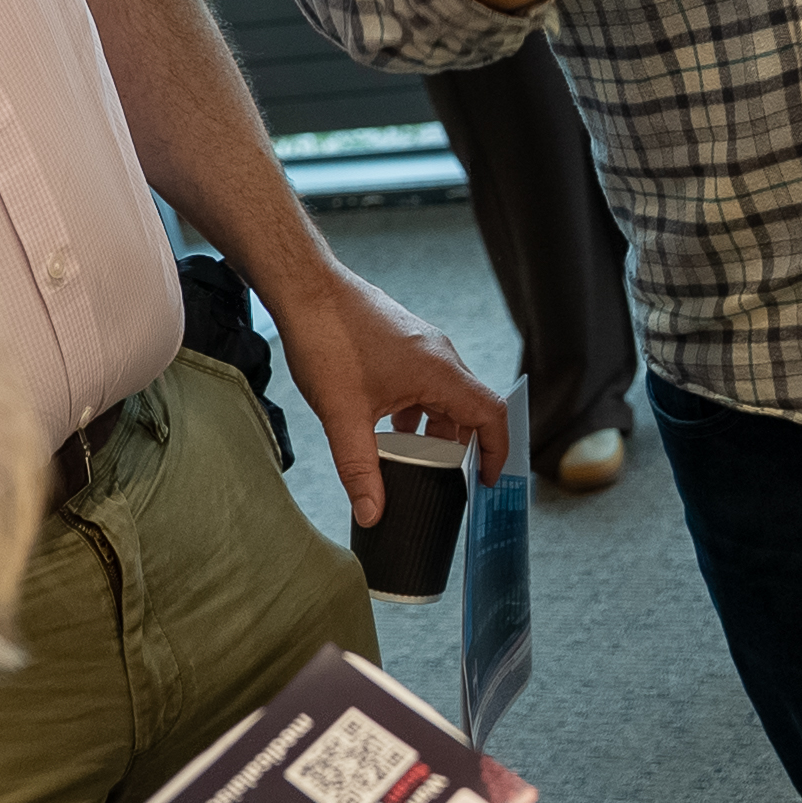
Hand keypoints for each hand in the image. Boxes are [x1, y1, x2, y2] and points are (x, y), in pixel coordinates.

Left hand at [269, 261, 511, 525]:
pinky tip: (387, 428)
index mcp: (439, 372)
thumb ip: (360, 469)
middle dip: (459, 448)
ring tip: (412, 460)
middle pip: (469, 408)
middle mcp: (439, 355)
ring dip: (434, 430)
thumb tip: (372, 514)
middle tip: (443, 481)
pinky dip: (416, 410)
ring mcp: (421, 345)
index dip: (497, 452)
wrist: (305, 288)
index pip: (491, 415)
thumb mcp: (342, 415)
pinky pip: (424, 382)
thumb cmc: (327, 339)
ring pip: (444, 396)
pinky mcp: (402, 341)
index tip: (486, 482)